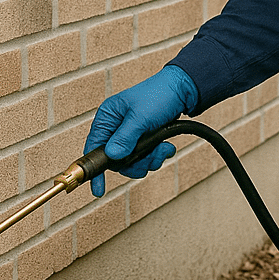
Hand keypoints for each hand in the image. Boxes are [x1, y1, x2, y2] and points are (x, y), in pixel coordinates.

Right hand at [83, 66, 198, 197]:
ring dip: (149, 159)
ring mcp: (129, 133)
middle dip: (135, 162)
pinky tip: (167, 147)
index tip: (98, 189)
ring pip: (132, 161)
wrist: (184, 89)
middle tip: (150, 158)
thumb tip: (112, 156)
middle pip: (116, 159)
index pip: (94, 147)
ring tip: (163, 149)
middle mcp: (116, 126)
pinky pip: (144, 156)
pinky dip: (156, 155)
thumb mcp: (141, 117)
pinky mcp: (143, 137)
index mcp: (108, 117)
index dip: (96, 169)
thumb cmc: (160, 95)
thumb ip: (126, 137)